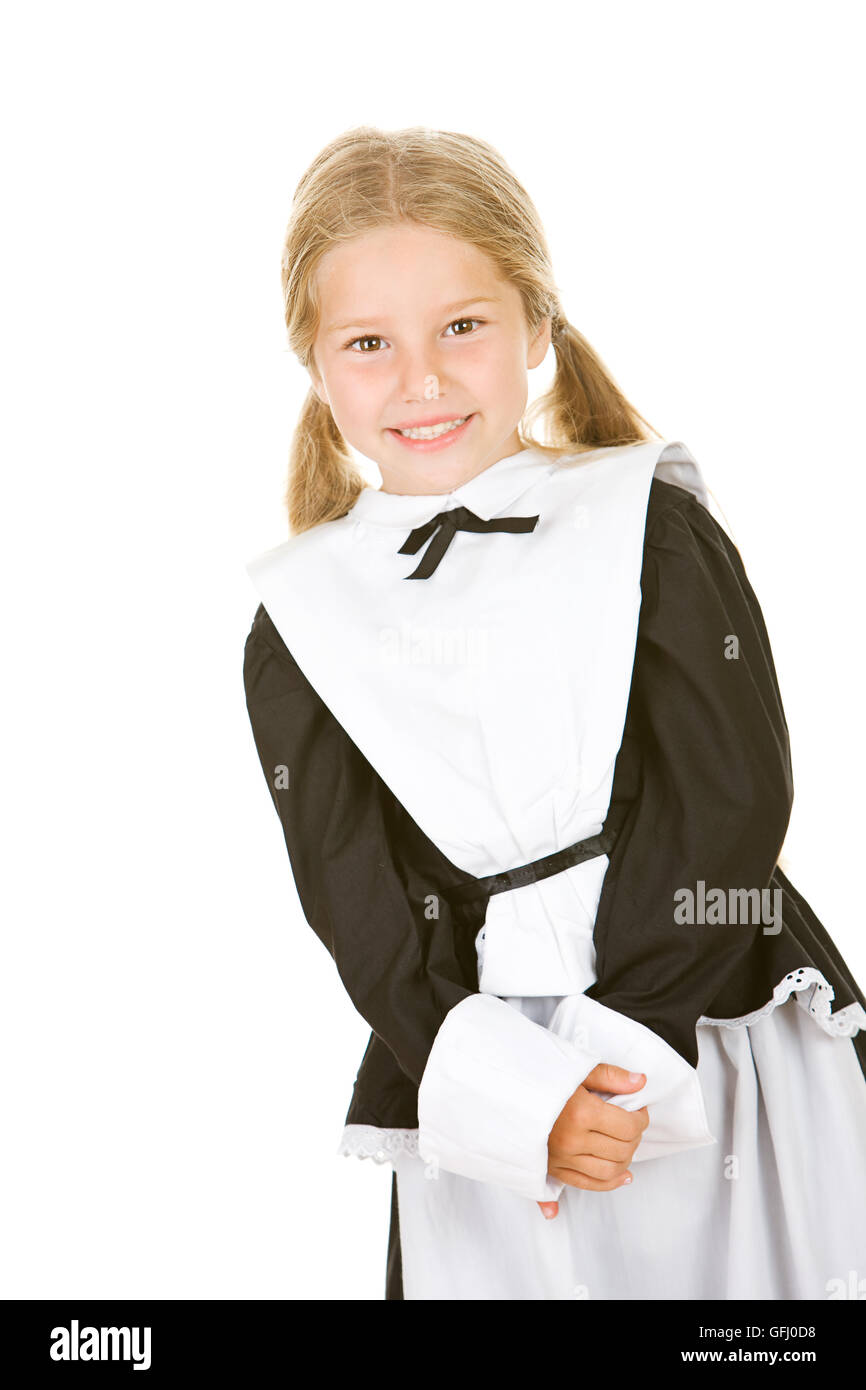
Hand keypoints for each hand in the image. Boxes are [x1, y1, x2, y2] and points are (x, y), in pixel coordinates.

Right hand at [537, 1063, 648, 1219]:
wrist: (500, 1092)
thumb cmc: (538, 1077)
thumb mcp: (574, 1069)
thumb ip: (610, 1076)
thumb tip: (640, 1082)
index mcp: (581, 1114)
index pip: (628, 1127)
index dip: (641, 1118)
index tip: (638, 1109)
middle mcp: (572, 1141)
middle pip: (622, 1150)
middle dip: (635, 1138)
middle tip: (633, 1123)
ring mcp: (561, 1159)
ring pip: (608, 1172)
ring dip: (625, 1160)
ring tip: (627, 1145)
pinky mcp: (552, 1169)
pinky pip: (587, 1185)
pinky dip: (609, 1184)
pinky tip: (623, 1176)